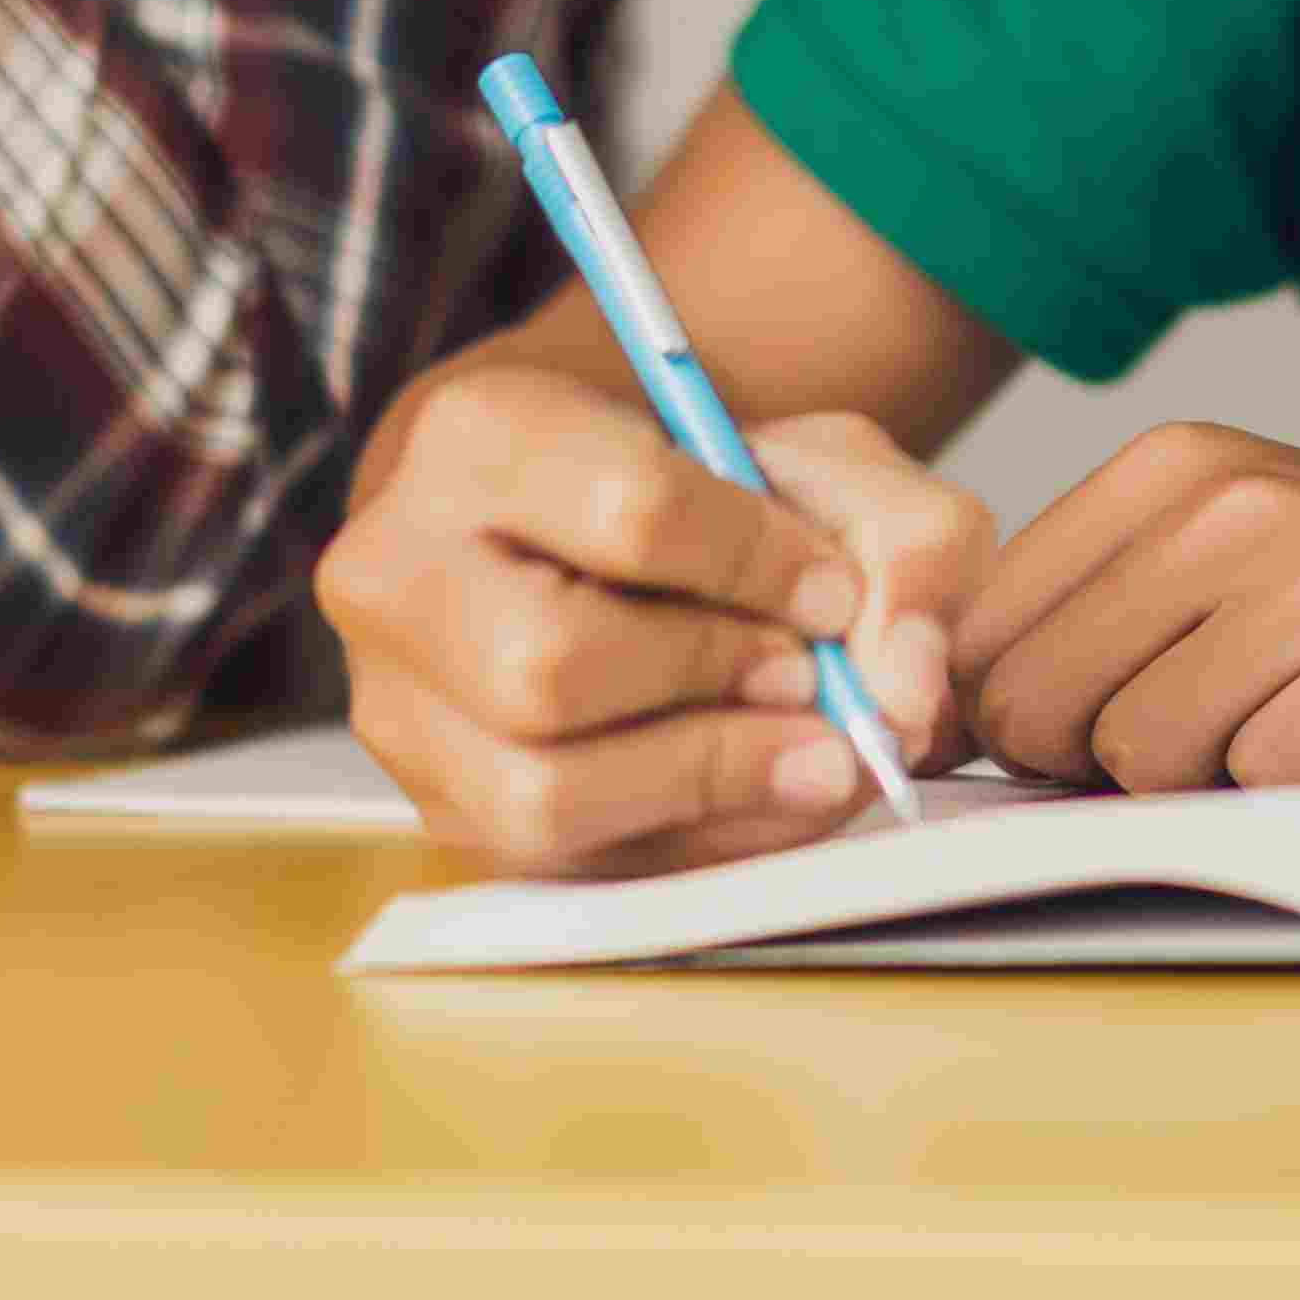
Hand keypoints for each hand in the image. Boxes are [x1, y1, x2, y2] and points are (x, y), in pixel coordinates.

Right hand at [316, 357, 991, 875]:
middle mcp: (394, 568)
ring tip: (803, 745)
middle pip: (548, 667)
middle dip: (712, 684)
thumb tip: (905, 693)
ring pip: (541, 792)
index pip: (626, 509)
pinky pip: (560, 867)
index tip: (833, 590)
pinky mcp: (437, 809)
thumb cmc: (706, 498)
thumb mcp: (825, 465)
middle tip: (807, 676)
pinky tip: (754, 790)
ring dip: (707, 781)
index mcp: (477, 432)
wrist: (597, 544)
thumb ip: (905, 539)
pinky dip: (687, 841)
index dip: (760, 565)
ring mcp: (397, 705)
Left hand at [951, 423, 1299, 792]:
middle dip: (1105, 757)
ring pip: (1147, 752)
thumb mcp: (1221, 555)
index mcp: (1172, 464)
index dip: (1012, 715)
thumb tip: (937, 732)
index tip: (1074, 736)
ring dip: (1217, 774)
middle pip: (1047, 703)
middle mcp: (1239, 498)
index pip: (988, 631)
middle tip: (1212, 732)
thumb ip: (1083, 618)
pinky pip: (1269, 778)